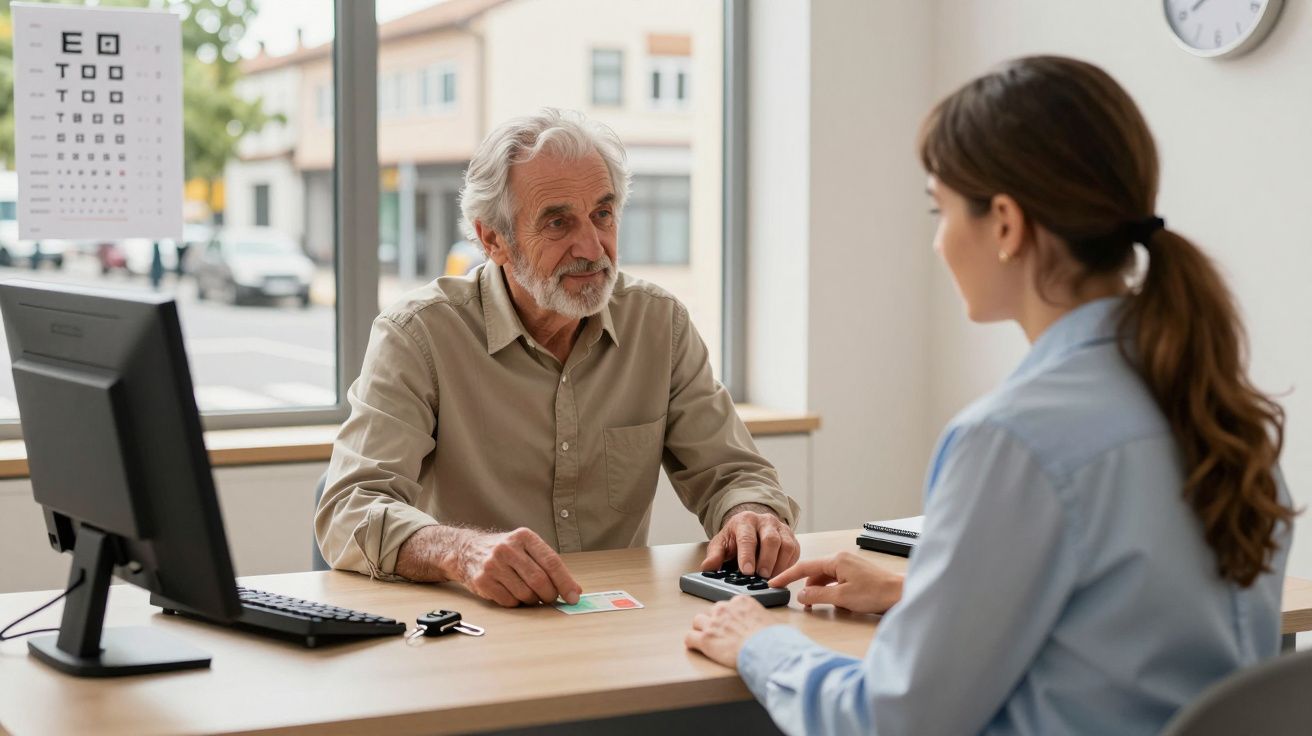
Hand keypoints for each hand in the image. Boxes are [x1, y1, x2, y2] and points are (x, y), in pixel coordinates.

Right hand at [453, 527, 582, 607]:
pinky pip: (509, 602)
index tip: (574, 596)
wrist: (465, 550)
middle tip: (551, 598)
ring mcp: (493, 565)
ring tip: (529, 594)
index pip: (551, 562)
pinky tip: (512, 593)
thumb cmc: (503, 551)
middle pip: (539, 580)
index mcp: (524, 537)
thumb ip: (548, 565)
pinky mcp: (482, 581)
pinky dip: (516, 603)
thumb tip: (574, 589)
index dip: (565, 582)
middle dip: (550, 595)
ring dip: (533, 600)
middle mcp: (507, 548)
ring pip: (525, 594)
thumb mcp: (526, 547)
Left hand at [685, 595, 775, 667]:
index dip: (728, 617)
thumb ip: (764, 617)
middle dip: (715, 622)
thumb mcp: (773, 621)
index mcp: (741, 602)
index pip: (727, 605)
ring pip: (698, 621)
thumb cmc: (773, 639)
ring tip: (707, 639)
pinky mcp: (705, 639)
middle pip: (711, 612)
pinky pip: (689, 637)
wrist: (767, 651)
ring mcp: (713, 623)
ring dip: (701, 629)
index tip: (730, 624)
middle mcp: (724, 609)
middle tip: (721, 634)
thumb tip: (770, 624)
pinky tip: (696, 647)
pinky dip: (692, 643)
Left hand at [700, 504, 799, 577]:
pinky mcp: (792, 537)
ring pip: (786, 545)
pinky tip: (780, 574)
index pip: (747, 538)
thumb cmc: (735, 538)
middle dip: (766, 560)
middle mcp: (765, 521)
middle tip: (762, 577)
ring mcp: (781, 528)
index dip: (747, 555)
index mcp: (745, 521)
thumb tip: (707, 567)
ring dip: (779, 564)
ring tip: (771, 579)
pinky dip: (788, 565)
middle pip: (770, 540)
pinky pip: (794, 551)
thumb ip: (714, 555)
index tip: (746, 571)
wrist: (751, 527)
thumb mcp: (721, 544)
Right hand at [768, 551, 903, 614]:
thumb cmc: (876, 593)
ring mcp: (849, 566)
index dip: (787, 576)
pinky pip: (836, 582)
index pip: (804, 567)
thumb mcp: (842, 597)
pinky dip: (832, 593)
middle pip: (815, 573)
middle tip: (801, 603)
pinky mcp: (856, 575)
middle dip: (807, 589)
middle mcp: (841, 559)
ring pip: (826, 579)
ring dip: (820, 592)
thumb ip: (818, 595)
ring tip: (819, 607)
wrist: (900, 594)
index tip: (774, 582)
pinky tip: (838, 604)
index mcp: (836, 560)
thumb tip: (801, 595)